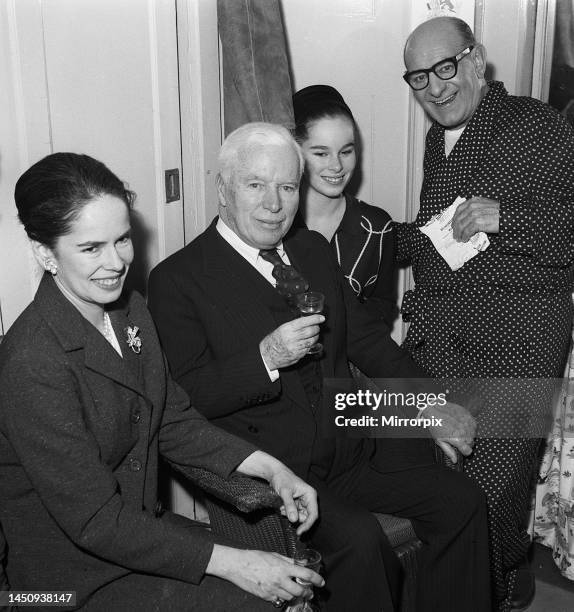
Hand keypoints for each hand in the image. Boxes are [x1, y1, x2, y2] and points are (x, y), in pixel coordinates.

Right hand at [206, 546, 323, 603]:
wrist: (239, 565)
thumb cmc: (255, 557)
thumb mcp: (274, 555)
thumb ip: (289, 560)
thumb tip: (301, 563)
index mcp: (283, 567)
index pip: (306, 575)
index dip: (316, 579)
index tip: (321, 582)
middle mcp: (280, 580)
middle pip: (300, 591)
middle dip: (308, 593)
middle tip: (310, 592)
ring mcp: (273, 590)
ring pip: (290, 597)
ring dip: (296, 596)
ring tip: (297, 592)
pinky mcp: (266, 597)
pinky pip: (279, 600)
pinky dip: (283, 597)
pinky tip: (283, 592)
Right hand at [260, 315, 323, 369]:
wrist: (267, 355)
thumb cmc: (274, 340)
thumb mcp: (281, 329)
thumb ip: (294, 326)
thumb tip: (307, 322)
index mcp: (287, 329)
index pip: (304, 322)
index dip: (314, 319)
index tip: (322, 318)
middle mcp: (291, 338)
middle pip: (310, 331)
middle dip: (316, 328)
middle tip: (317, 327)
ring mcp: (295, 347)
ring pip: (312, 340)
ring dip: (315, 337)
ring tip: (313, 335)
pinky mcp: (298, 355)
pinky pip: (308, 348)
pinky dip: (310, 345)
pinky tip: (308, 343)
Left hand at [268, 466, 318, 535]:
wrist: (275, 473)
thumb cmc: (281, 478)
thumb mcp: (285, 492)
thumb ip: (290, 506)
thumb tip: (294, 520)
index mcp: (310, 494)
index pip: (313, 514)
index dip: (307, 525)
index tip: (299, 532)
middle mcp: (309, 499)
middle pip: (307, 517)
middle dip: (295, 518)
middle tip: (284, 512)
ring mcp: (303, 501)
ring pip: (300, 516)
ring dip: (290, 515)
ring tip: (282, 507)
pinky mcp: (297, 503)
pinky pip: (295, 513)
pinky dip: (288, 513)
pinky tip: (282, 507)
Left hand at [424, 402, 476, 462]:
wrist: (435, 408)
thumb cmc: (435, 425)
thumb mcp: (439, 440)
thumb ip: (449, 451)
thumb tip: (455, 461)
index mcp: (458, 439)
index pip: (468, 451)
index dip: (464, 451)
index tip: (460, 449)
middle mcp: (465, 432)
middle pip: (471, 443)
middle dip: (466, 443)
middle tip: (457, 438)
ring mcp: (468, 423)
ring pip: (474, 434)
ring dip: (468, 434)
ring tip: (458, 430)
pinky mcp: (469, 416)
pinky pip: (474, 425)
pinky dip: (470, 427)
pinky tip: (461, 424)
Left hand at [451, 197, 499, 241]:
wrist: (510, 215)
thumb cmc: (500, 212)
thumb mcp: (486, 206)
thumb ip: (475, 209)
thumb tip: (465, 220)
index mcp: (474, 201)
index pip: (459, 209)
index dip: (454, 218)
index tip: (453, 225)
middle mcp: (473, 206)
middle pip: (458, 218)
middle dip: (455, 228)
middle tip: (455, 235)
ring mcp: (475, 213)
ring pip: (461, 225)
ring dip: (459, 233)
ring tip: (459, 238)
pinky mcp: (479, 222)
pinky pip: (467, 231)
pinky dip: (465, 236)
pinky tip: (465, 239)